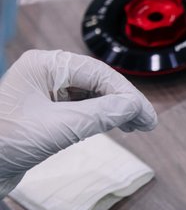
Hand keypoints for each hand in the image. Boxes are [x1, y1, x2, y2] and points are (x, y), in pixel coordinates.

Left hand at [0, 50, 157, 195]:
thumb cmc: (4, 143)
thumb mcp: (60, 127)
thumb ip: (101, 115)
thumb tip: (134, 107)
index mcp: (44, 65)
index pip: (99, 73)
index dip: (128, 94)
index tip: (147, 116)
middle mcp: (45, 75)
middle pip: (97, 82)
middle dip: (124, 102)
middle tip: (146, 124)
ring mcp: (44, 94)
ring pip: (91, 96)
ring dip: (114, 110)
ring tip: (134, 127)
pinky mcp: (45, 115)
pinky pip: (81, 110)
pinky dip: (100, 119)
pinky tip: (112, 127)